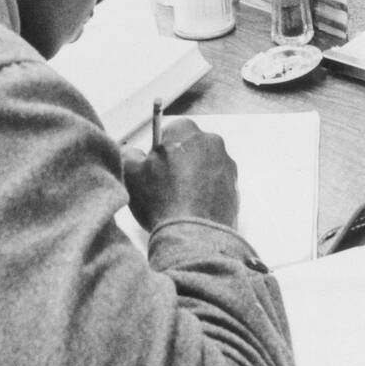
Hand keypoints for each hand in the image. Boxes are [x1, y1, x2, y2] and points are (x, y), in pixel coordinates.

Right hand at [122, 119, 238, 230]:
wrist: (194, 235)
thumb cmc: (162, 201)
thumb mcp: (131, 173)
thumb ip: (129, 154)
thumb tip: (133, 152)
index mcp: (185, 130)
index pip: (169, 131)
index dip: (158, 150)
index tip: (153, 167)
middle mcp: (210, 141)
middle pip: (189, 147)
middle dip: (178, 161)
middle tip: (164, 185)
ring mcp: (226, 163)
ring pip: (203, 165)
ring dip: (193, 177)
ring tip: (179, 201)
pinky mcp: (235, 185)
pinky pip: (215, 183)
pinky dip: (206, 192)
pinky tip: (193, 208)